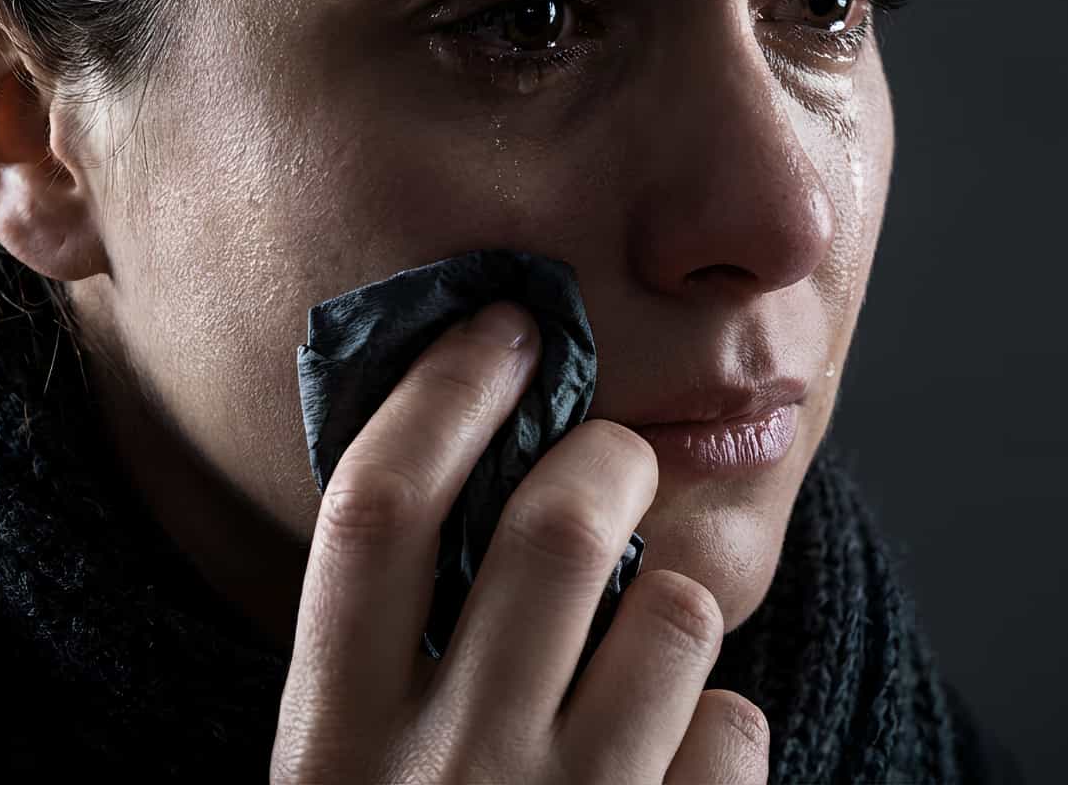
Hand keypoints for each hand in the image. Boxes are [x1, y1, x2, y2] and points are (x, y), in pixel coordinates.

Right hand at [272, 299, 769, 782]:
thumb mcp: (344, 776)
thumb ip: (379, 656)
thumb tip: (467, 474)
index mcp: (332, 744)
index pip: (377, 513)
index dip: (444, 393)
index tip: (503, 327)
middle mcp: (442, 778)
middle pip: (556, 531)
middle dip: (610, 461)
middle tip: (618, 459)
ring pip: (676, 614)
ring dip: (673, 604)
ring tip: (643, 641)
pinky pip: (734, 725)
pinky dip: (716, 723)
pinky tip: (673, 756)